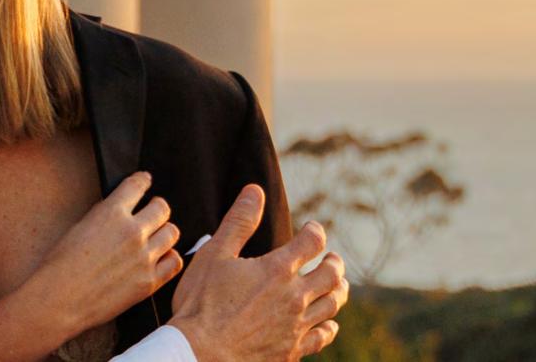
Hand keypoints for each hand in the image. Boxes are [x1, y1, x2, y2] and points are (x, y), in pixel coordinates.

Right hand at [32, 170, 183, 328]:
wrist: (56, 302)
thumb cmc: (59, 268)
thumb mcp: (79, 228)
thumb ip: (106, 216)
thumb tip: (123, 209)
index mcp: (111, 214)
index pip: (138, 184)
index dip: (143, 180)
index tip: (146, 180)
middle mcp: (132, 232)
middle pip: (162, 208)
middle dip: (157, 208)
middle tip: (153, 213)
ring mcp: (143, 256)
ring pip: (172, 232)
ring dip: (164, 233)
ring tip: (156, 237)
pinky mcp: (149, 281)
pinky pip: (174, 261)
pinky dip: (169, 258)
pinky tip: (160, 259)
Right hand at [168, 184, 347, 361]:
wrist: (198, 357)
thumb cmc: (201, 306)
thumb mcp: (214, 256)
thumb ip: (239, 222)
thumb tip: (255, 191)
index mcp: (278, 270)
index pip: (312, 241)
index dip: (315, 231)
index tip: (311, 229)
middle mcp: (294, 297)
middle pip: (332, 274)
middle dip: (334, 262)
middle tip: (332, 259)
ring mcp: (295, 326)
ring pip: (332, 304)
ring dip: (338, 290)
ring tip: (337, 284)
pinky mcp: (291, 351)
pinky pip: (322, 337)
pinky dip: (329, 327)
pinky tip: (328, 324)